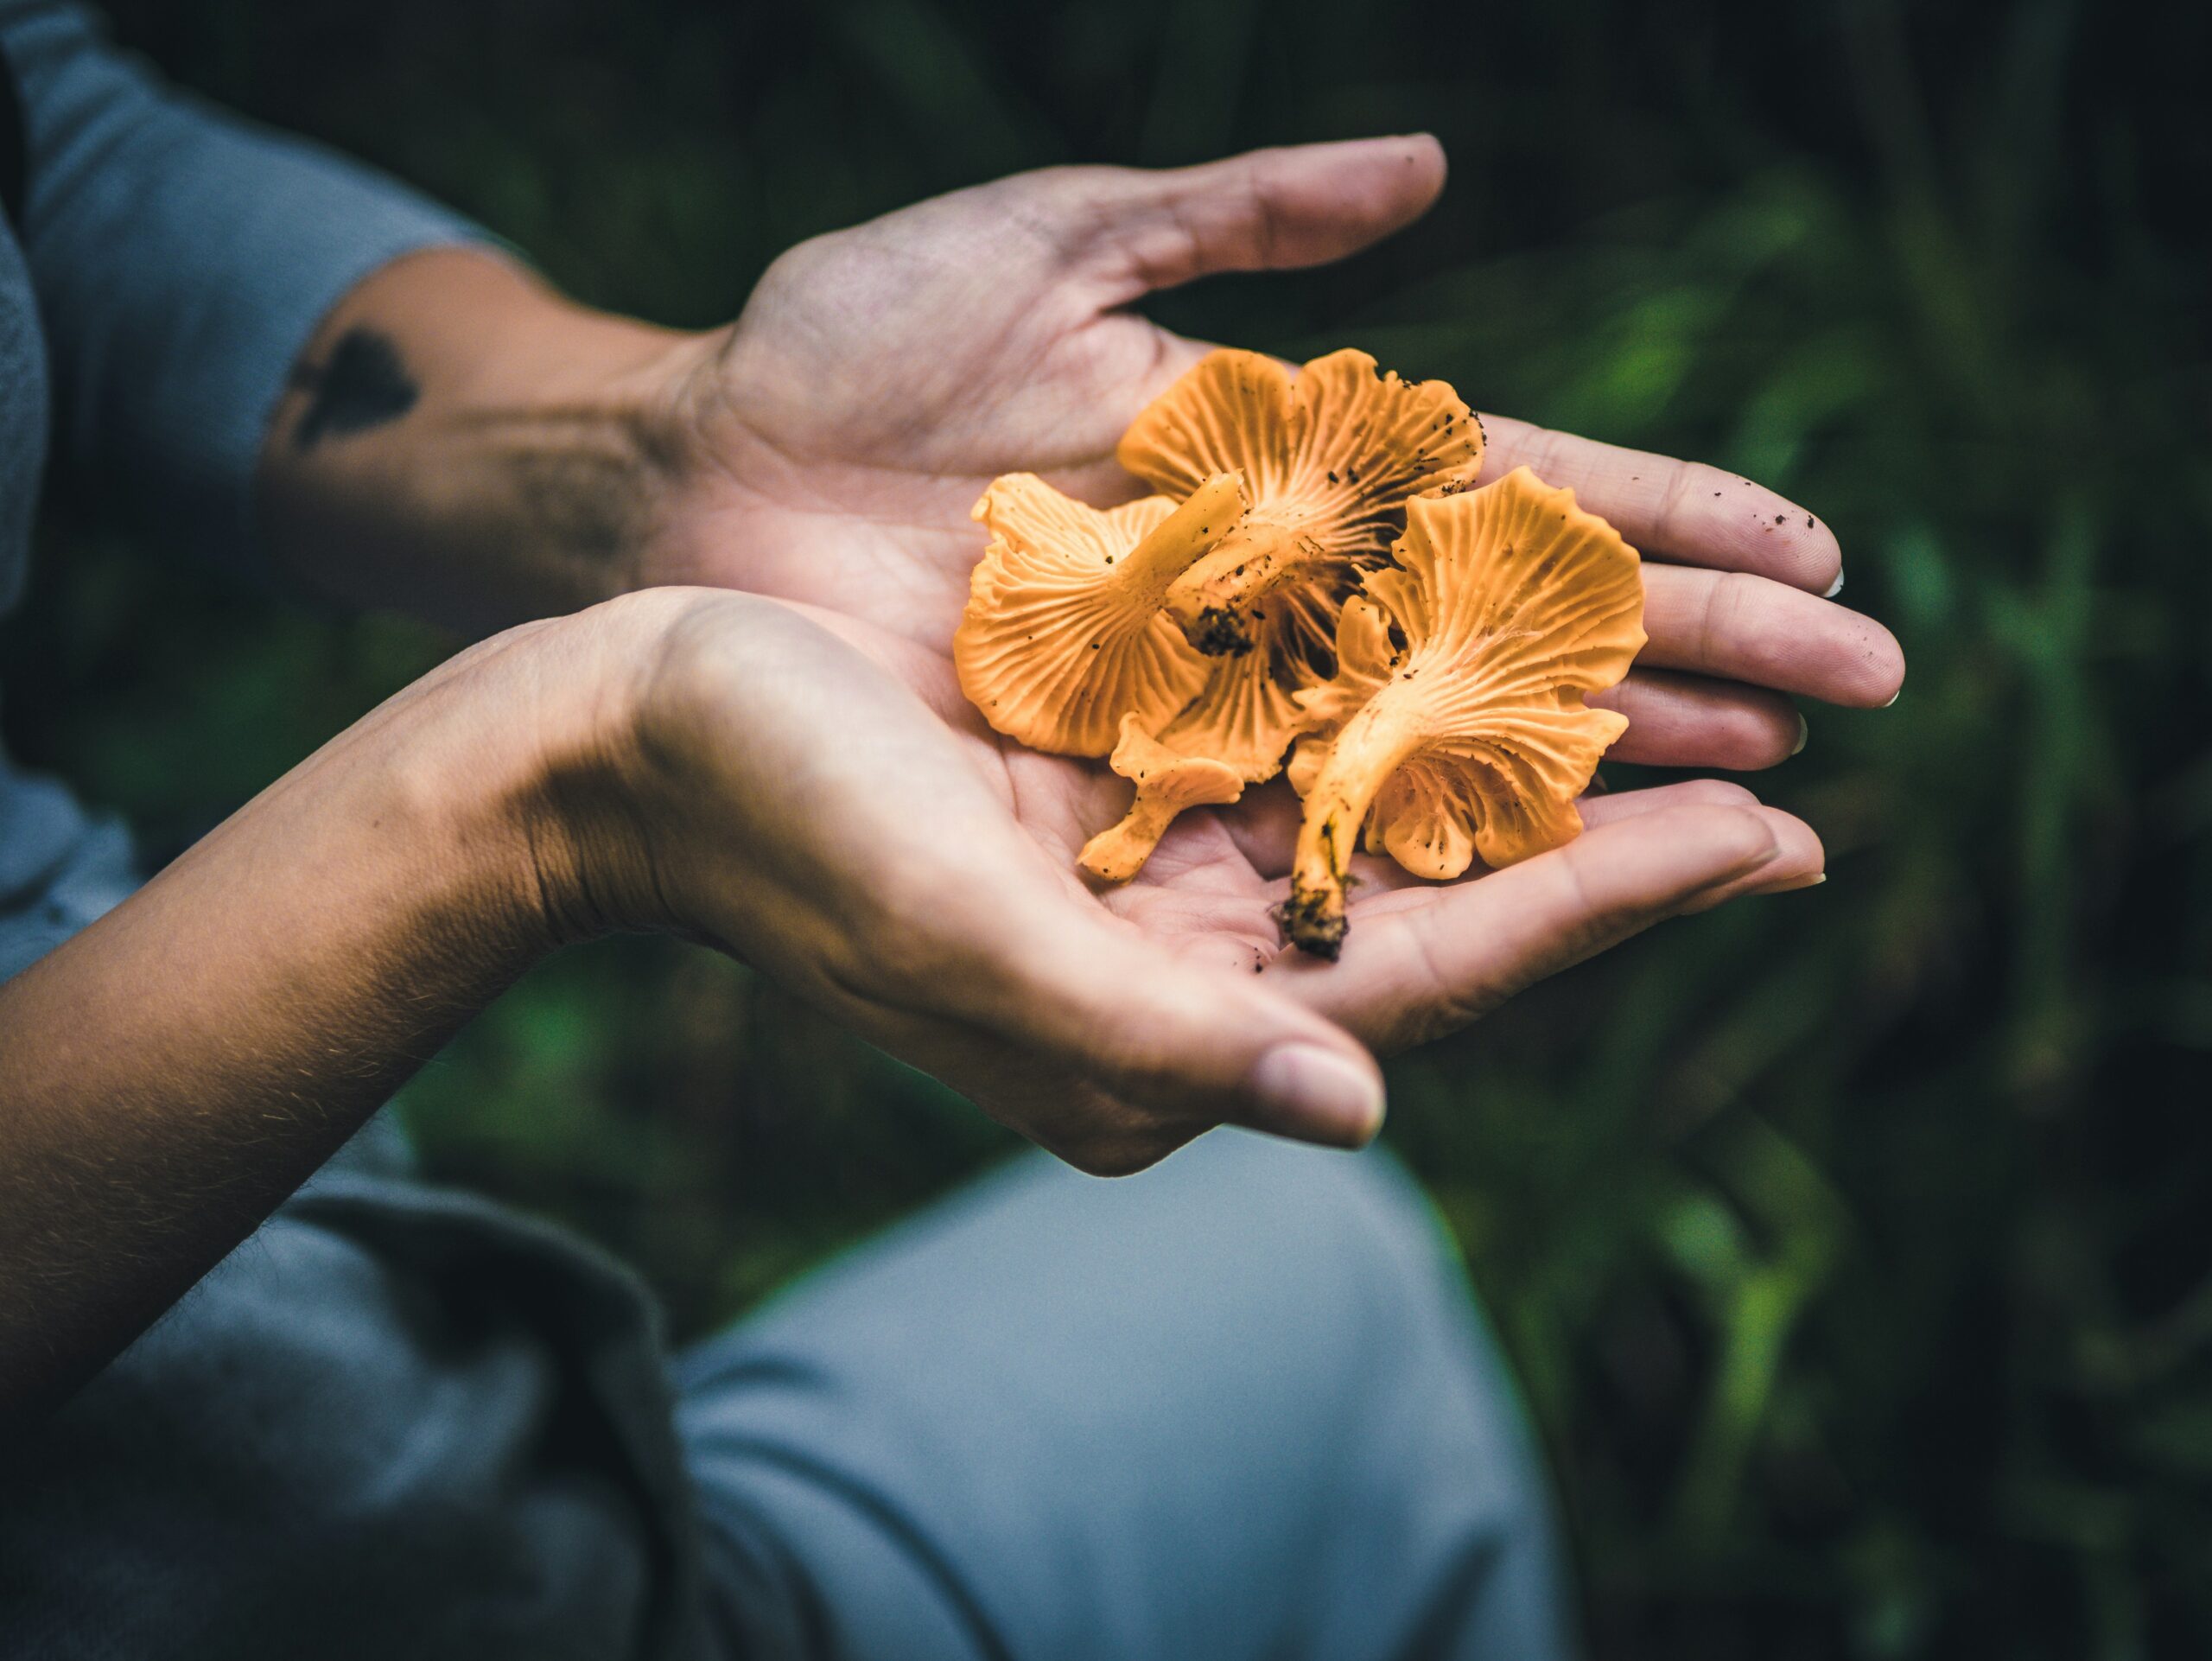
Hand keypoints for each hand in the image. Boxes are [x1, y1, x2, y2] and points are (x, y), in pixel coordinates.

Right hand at [581, 586, 1826, 1173]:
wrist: (623, 735)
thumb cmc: (773, 824)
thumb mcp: (960, 933)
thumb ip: (1153, 1038)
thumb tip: (1360, 1115)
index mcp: (1147, 1034)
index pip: (1429, 981)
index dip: (1605, 910)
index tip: (1771, 846)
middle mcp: (1170, 967)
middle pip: (1442, 908)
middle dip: (1613, 847)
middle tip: (1791, 787)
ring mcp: (1146, 876)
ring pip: (1392, 822)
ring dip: (1536, 768)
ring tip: (1691, 717)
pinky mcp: (1114, 788)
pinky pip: (1306, 749)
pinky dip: (1414, 707)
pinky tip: (1500, 654)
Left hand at [648, 135, 1906, 767]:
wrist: (684, 488)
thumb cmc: (844, 350)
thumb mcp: (1041, 244)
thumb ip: (1228, 211)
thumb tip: (1429, 169)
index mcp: (1276, 453)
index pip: (1515, 485)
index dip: (1665, 517)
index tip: (1813, 554)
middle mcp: (1269, 589)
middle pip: (1513, 626)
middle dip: (1688, 656)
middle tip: (1860, 698)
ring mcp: (1205, 695)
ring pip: (1439, 738)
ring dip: (1604, 767)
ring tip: (1763, 801)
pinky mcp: (1126, 781)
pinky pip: (1298, 821)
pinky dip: (1423, 844)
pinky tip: (1556, 879)